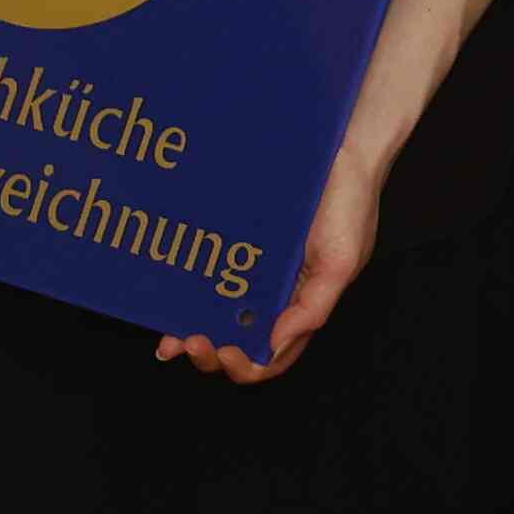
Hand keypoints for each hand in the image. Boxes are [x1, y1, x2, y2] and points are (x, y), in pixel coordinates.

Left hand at [177, 136, 385, 382]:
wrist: (338, 147)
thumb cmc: (350, 205)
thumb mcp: (341, 263)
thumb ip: (313, 308)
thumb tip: (274, 345)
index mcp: (300, 306)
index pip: (271, 356)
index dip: (246, 366)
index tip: (224, 352)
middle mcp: (272, 293)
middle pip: (237, 342)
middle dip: (210, 355)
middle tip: (187, 343)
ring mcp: (250, 268)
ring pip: (214, 315)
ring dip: (188, 332)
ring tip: (168, 335)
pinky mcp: (234, 239)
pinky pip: (204, 271)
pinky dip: (183, 291)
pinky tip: (163, 295)